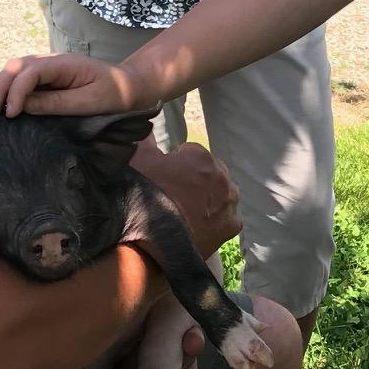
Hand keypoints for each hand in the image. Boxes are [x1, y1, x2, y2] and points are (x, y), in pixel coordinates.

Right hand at [0, 52, 151, 118]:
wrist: (128, 86)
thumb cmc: (113, 94)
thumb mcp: (87, 102)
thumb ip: (56, 103)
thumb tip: (23, 107)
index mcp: (63, 64)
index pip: (30, 72)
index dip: (16, 92)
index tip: (10, 115)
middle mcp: (50, 60)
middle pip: (15, 68)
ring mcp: (46, 66)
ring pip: (13, 71)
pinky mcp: (45, 77)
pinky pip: (19, 79)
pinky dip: (5, 90)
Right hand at [129, 140, 241, 255]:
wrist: (146, 241)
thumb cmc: (140, 196)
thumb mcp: (137, 159)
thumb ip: (146, 139)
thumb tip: (147, 128)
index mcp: (200, 155)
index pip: (190, 153)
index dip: (176, 165)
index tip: (164, 177)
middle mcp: (221, 176)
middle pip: (210, 173)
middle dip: (197, 180)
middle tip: (176, 195)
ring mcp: (229, 202)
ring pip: (222, 195)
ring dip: (210, 199)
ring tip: (188, 213)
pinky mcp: (230, 227)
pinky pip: (227, 219)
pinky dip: (217, 222)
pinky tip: (200, 228)